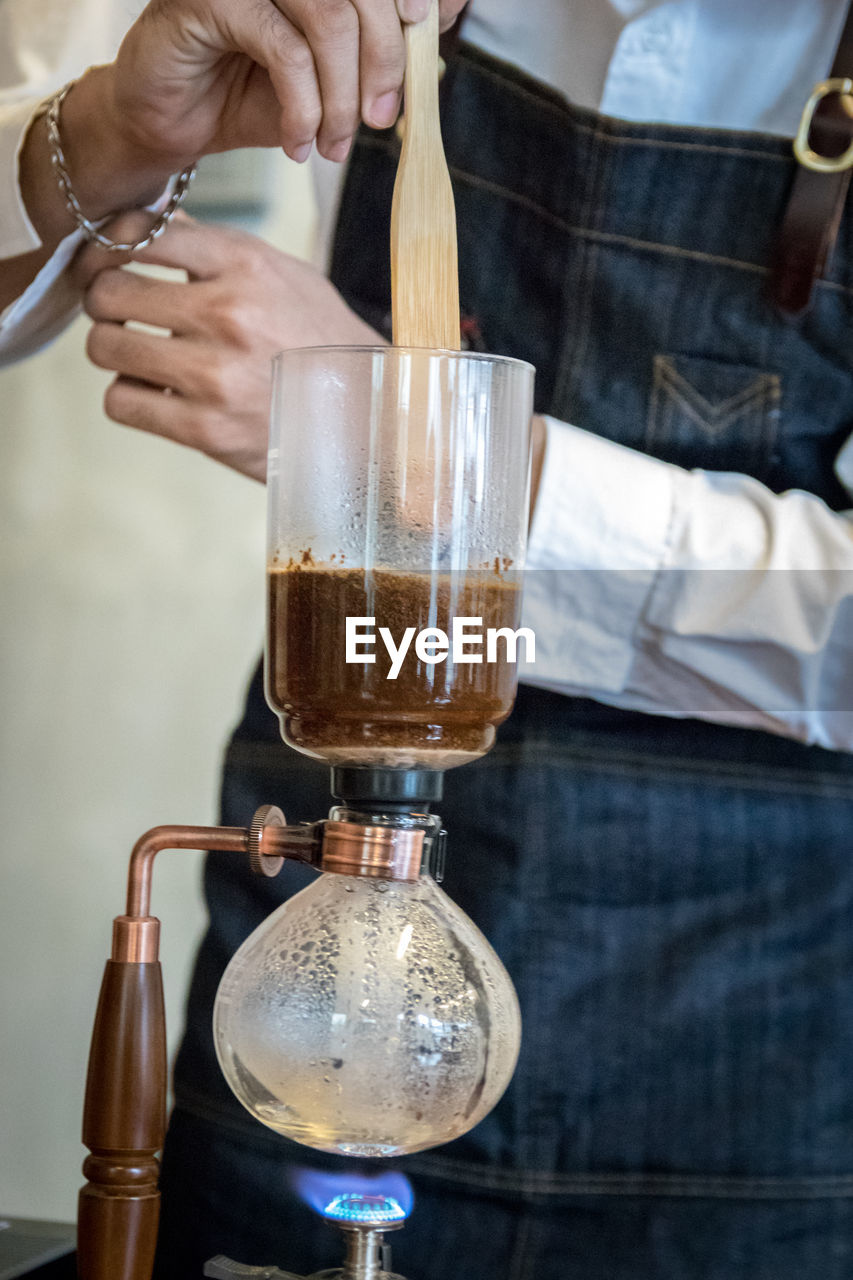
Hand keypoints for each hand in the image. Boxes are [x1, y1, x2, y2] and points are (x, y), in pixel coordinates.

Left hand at [77, 213, 382, 481]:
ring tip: (139, 356)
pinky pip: (120, 403)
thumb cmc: (319, 341)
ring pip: (105, 348)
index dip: (105, 247)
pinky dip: (131, 399)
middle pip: (109, 292)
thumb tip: (147, 220)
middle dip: (104, 302)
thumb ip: (214, 249)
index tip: (106, 261)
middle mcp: (228, 314)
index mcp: (246, 265)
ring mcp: (215, 376)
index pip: (139, 233)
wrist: (365, 416)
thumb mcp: (281, 274)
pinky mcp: (205, 431)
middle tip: (119, 314)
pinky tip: (157, 395)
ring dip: (114, 352)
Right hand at [106, 0, 466, 167]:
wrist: (175, 122)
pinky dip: (303, 107)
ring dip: (342, 94)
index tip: (430, 26)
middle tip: (383, 120)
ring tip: (335, 144)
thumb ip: (382, 46)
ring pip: (329, 17)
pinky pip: (286, 51)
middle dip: (386, 62)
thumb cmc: (253, 95)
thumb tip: (442, 15)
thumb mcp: (332, 79)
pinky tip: (298, 142)